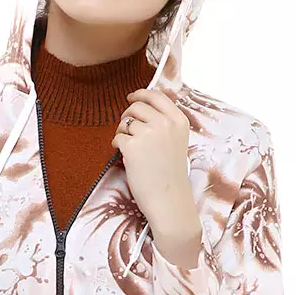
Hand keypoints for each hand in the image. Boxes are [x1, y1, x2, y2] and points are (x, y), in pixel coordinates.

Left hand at [111, 88, 192, 224]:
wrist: (169, 199)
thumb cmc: (171, 175)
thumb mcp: (177, 142)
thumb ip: (165, 124)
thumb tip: (141, 107)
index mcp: (178, 121)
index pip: (156, 96)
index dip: (140, 94)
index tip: (132, 97)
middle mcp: (165, 123)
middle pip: (137, 106)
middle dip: (128, 115)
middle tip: (126, 128)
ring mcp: (148, 133)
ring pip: (125, 121)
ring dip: (122, 131)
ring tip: (128, 147)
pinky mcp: (132, 146)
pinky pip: (118, 137)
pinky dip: (117, 144)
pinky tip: (124, 155)